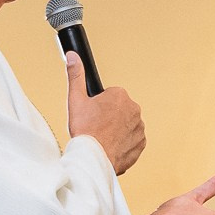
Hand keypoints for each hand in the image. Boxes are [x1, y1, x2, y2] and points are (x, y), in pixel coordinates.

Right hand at [65, 52, 144, 174]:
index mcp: (120, 95)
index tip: (92, 115)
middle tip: (95, 126)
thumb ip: (75, 75)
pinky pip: (132, 140)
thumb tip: (72, 56)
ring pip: (126, 124)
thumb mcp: (76, 100)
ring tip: (102, 137)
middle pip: (118, 110)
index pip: (110, 96)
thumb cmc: (86, 131)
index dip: (98, 105)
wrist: (94, 158)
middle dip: (108, 116)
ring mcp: (139, 127)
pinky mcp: (141, 143)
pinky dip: (123, 143)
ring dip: (116, 130)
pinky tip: (111, 146)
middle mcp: (134, 109)